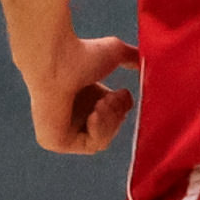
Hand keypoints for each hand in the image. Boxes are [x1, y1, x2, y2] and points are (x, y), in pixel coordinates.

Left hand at [28, 35, 138, 154]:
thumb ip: (131, 58)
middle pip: (109, 130)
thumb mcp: (115, 53)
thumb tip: (145, 60)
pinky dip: (98, 130)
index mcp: (81, 99)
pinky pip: (88, 146)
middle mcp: (70, 116)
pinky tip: (94, 113)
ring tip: (101, 103)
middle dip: (116, 115)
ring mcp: (60, 131)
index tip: (122, 92)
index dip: (121, 109)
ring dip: (109, 121)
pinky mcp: (54, 141)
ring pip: (102, 140)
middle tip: (109, 99)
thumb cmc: (81, 53)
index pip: (111, 118)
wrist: (59, 60)